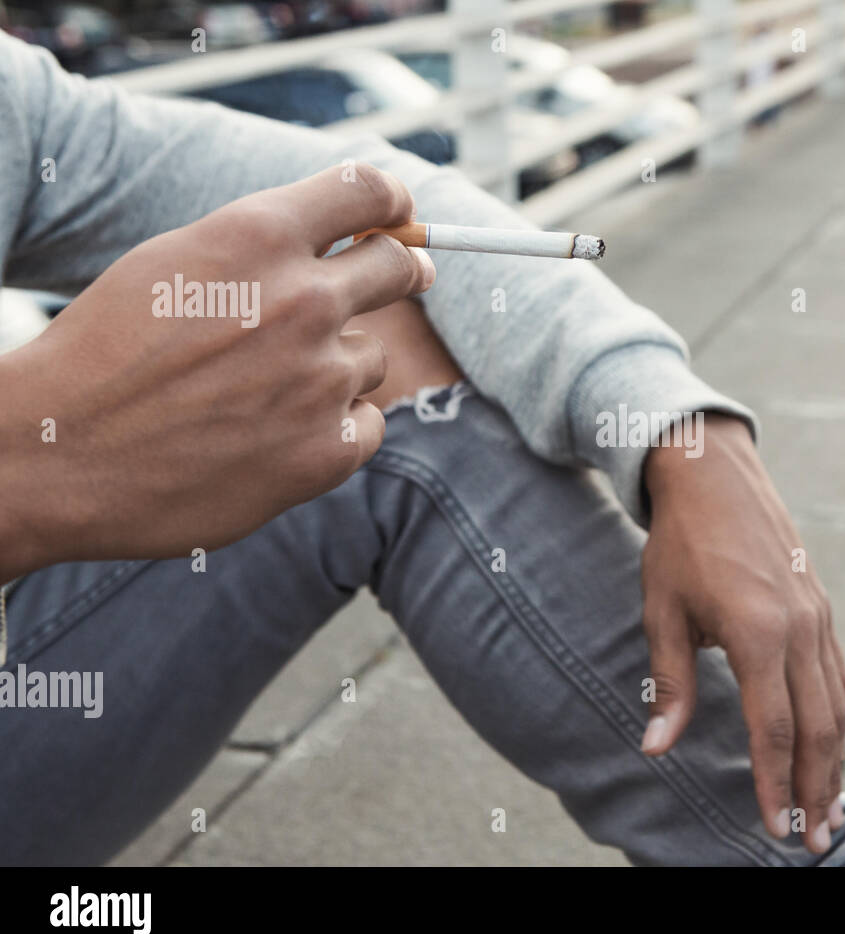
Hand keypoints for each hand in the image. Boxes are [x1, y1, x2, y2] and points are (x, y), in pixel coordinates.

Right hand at [0, 163, 434, 579]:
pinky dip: (334, 429)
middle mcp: (303, 300)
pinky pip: (367, 423)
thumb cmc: (110, 353)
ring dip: (336, 366)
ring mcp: (321, 377)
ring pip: (370, 356)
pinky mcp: (328, 449)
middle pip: (400, 267)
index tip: (399, 215)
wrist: (59, 454)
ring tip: (262, 390)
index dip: (393, 201)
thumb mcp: (178, 262)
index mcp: (258, 235)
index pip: (368, 191)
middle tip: (407, 276)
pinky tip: (275, 436)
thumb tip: (349, 242)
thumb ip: (263, 247)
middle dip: (403, 269)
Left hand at [639, 413, 844, 854]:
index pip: (774, 729)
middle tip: (817, 841)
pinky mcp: (821, 605)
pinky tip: (830, 743)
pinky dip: (837, 716)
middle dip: (818, 789)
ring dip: (835, 759)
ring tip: (829, 807)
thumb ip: (669, 683)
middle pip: (820, 726)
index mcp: (759, 632)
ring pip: (837, 703)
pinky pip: (837, 673)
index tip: (774, 829)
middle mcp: (800, 627)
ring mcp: (818, 614)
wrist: (714, 472)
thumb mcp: (663, 611)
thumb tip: (656, 747)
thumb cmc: (681, 542)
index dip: (774, 785)